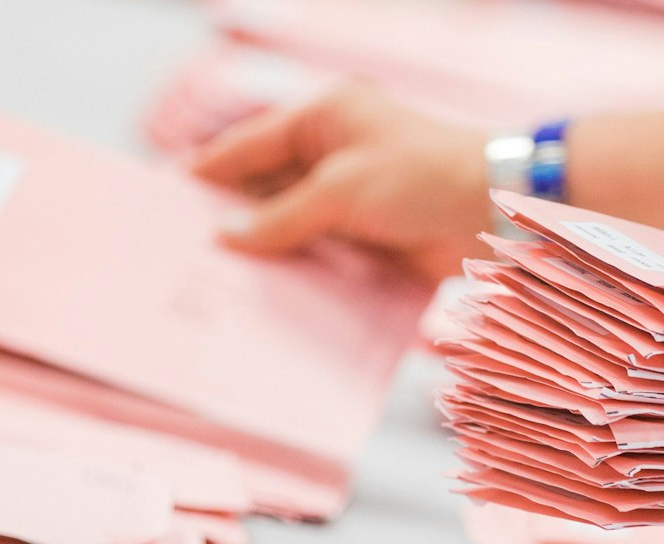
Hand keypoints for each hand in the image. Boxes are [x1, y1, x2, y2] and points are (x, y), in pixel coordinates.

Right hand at [189, 84, 489, 283]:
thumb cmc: (424, 178)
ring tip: (214, 288)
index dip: (206, 174)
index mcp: (322, 120)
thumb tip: (228, 239)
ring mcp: (352, 201)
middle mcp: (333, 157)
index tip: (165, 201)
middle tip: (183, 256)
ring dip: (263, 256)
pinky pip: (323, 260)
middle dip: (230, 222)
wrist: (499, 211)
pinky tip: (268, 303)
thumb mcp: (341, 192)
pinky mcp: (372, 242)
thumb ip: (281, 217)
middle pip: (265, 191)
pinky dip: (299, 278)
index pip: (246, 146)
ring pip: (291, 229)